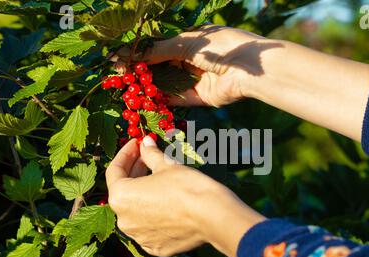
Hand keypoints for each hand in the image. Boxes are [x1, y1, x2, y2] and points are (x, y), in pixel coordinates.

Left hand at [105, 136, 264, 256]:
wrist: (213, 216)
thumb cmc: (186, 186)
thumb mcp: (167, 165)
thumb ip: (150, 155)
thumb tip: (146, 143)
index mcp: (120, 197)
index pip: (115, 170)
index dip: (126, 153)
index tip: (136, 144)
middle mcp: (124, 220)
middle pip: (124, 192)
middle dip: (135, 172)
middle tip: (148, 157)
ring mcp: (139, 237)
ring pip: (136, 212)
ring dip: (143, 194)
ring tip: (159, 179)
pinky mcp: (155, 248)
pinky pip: (150, 227)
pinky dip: (154, 214)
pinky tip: (167, 202)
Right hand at [112, 25, 278, 106]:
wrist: (249, 68)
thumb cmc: (220, 46)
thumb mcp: (187, 43)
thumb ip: (159, 50)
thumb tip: (132, 54)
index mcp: (188, 41)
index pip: (157, 48)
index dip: (139, 54)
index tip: (118, 60)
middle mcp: (190, 60)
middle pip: (159, 67)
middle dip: (140, 73)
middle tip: (119, 78)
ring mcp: (195, 79)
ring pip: (166, 84)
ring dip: (148, 88)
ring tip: (127, 91)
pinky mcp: (200, 98)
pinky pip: (177, 100)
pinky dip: (162, 101)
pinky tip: (144, 101)